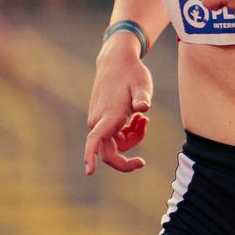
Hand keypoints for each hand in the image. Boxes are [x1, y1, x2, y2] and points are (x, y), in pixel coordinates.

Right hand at [83, 35, 152, 175]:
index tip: (90, 172)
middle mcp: (100, 121)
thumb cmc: (131, 73)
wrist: (116, 61)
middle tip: (142, 162)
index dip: (91, 157)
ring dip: (132, 138)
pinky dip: (128, 132)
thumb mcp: (142, 83)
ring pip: (114, 144)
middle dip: (127, 157)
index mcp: (110, 115)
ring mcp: (99, 121)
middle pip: (109, 152)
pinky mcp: (101, 119)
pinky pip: (114, 136)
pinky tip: (138, 119)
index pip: (95, 140)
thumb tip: (143, 107)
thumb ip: (142, 97)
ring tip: (143, 120)